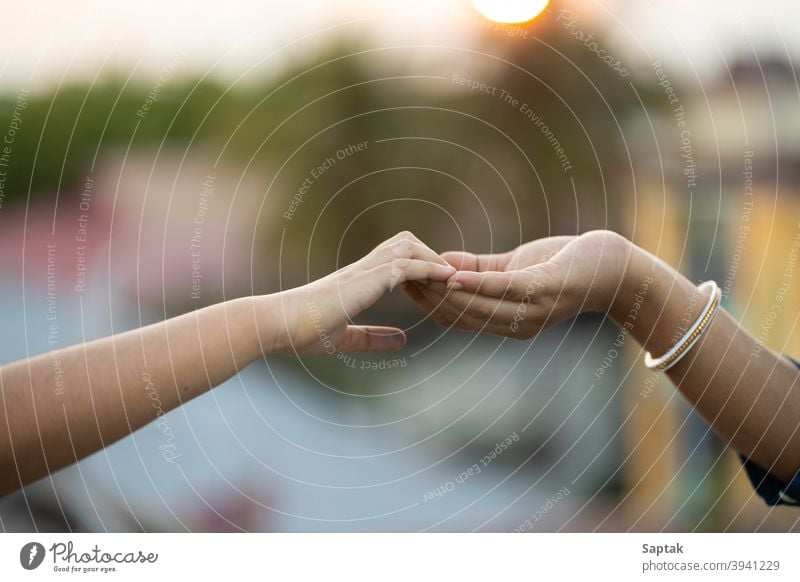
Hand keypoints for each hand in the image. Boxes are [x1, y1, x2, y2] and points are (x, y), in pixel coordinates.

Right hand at [265, 231, 455, 354]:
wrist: (276, 325)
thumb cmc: (301, 332)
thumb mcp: (345, 338)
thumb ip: (372, 337)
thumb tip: (402, 340)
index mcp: (356, 280)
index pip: (392, 257)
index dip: (417, 263)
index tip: (436, 279)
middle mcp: (361, 269)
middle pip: (404, 242)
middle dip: (429, 254)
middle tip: (448, 276)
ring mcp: (363, 271)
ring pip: (407, 247)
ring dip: (434, 258)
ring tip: (455, 275)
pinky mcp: (365, 279)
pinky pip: (406, 265)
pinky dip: (430, 268)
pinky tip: (446, 278)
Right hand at [404, 231, 629, 338]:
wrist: (615, 267)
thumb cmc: (566, 265)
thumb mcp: (515, 268)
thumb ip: (480, 270)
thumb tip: (443, 265)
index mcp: (507, 323)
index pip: (456, 319)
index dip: (426, 304)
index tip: (400, 283)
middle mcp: (516, 326)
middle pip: (459, 315)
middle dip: (426, 297)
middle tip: (398, 276)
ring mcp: (530, 311)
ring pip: (473, 305)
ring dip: (440, 291)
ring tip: (414, 273)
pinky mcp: (542, 289)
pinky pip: (499, 288)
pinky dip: (472, 282)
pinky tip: (448, 273)